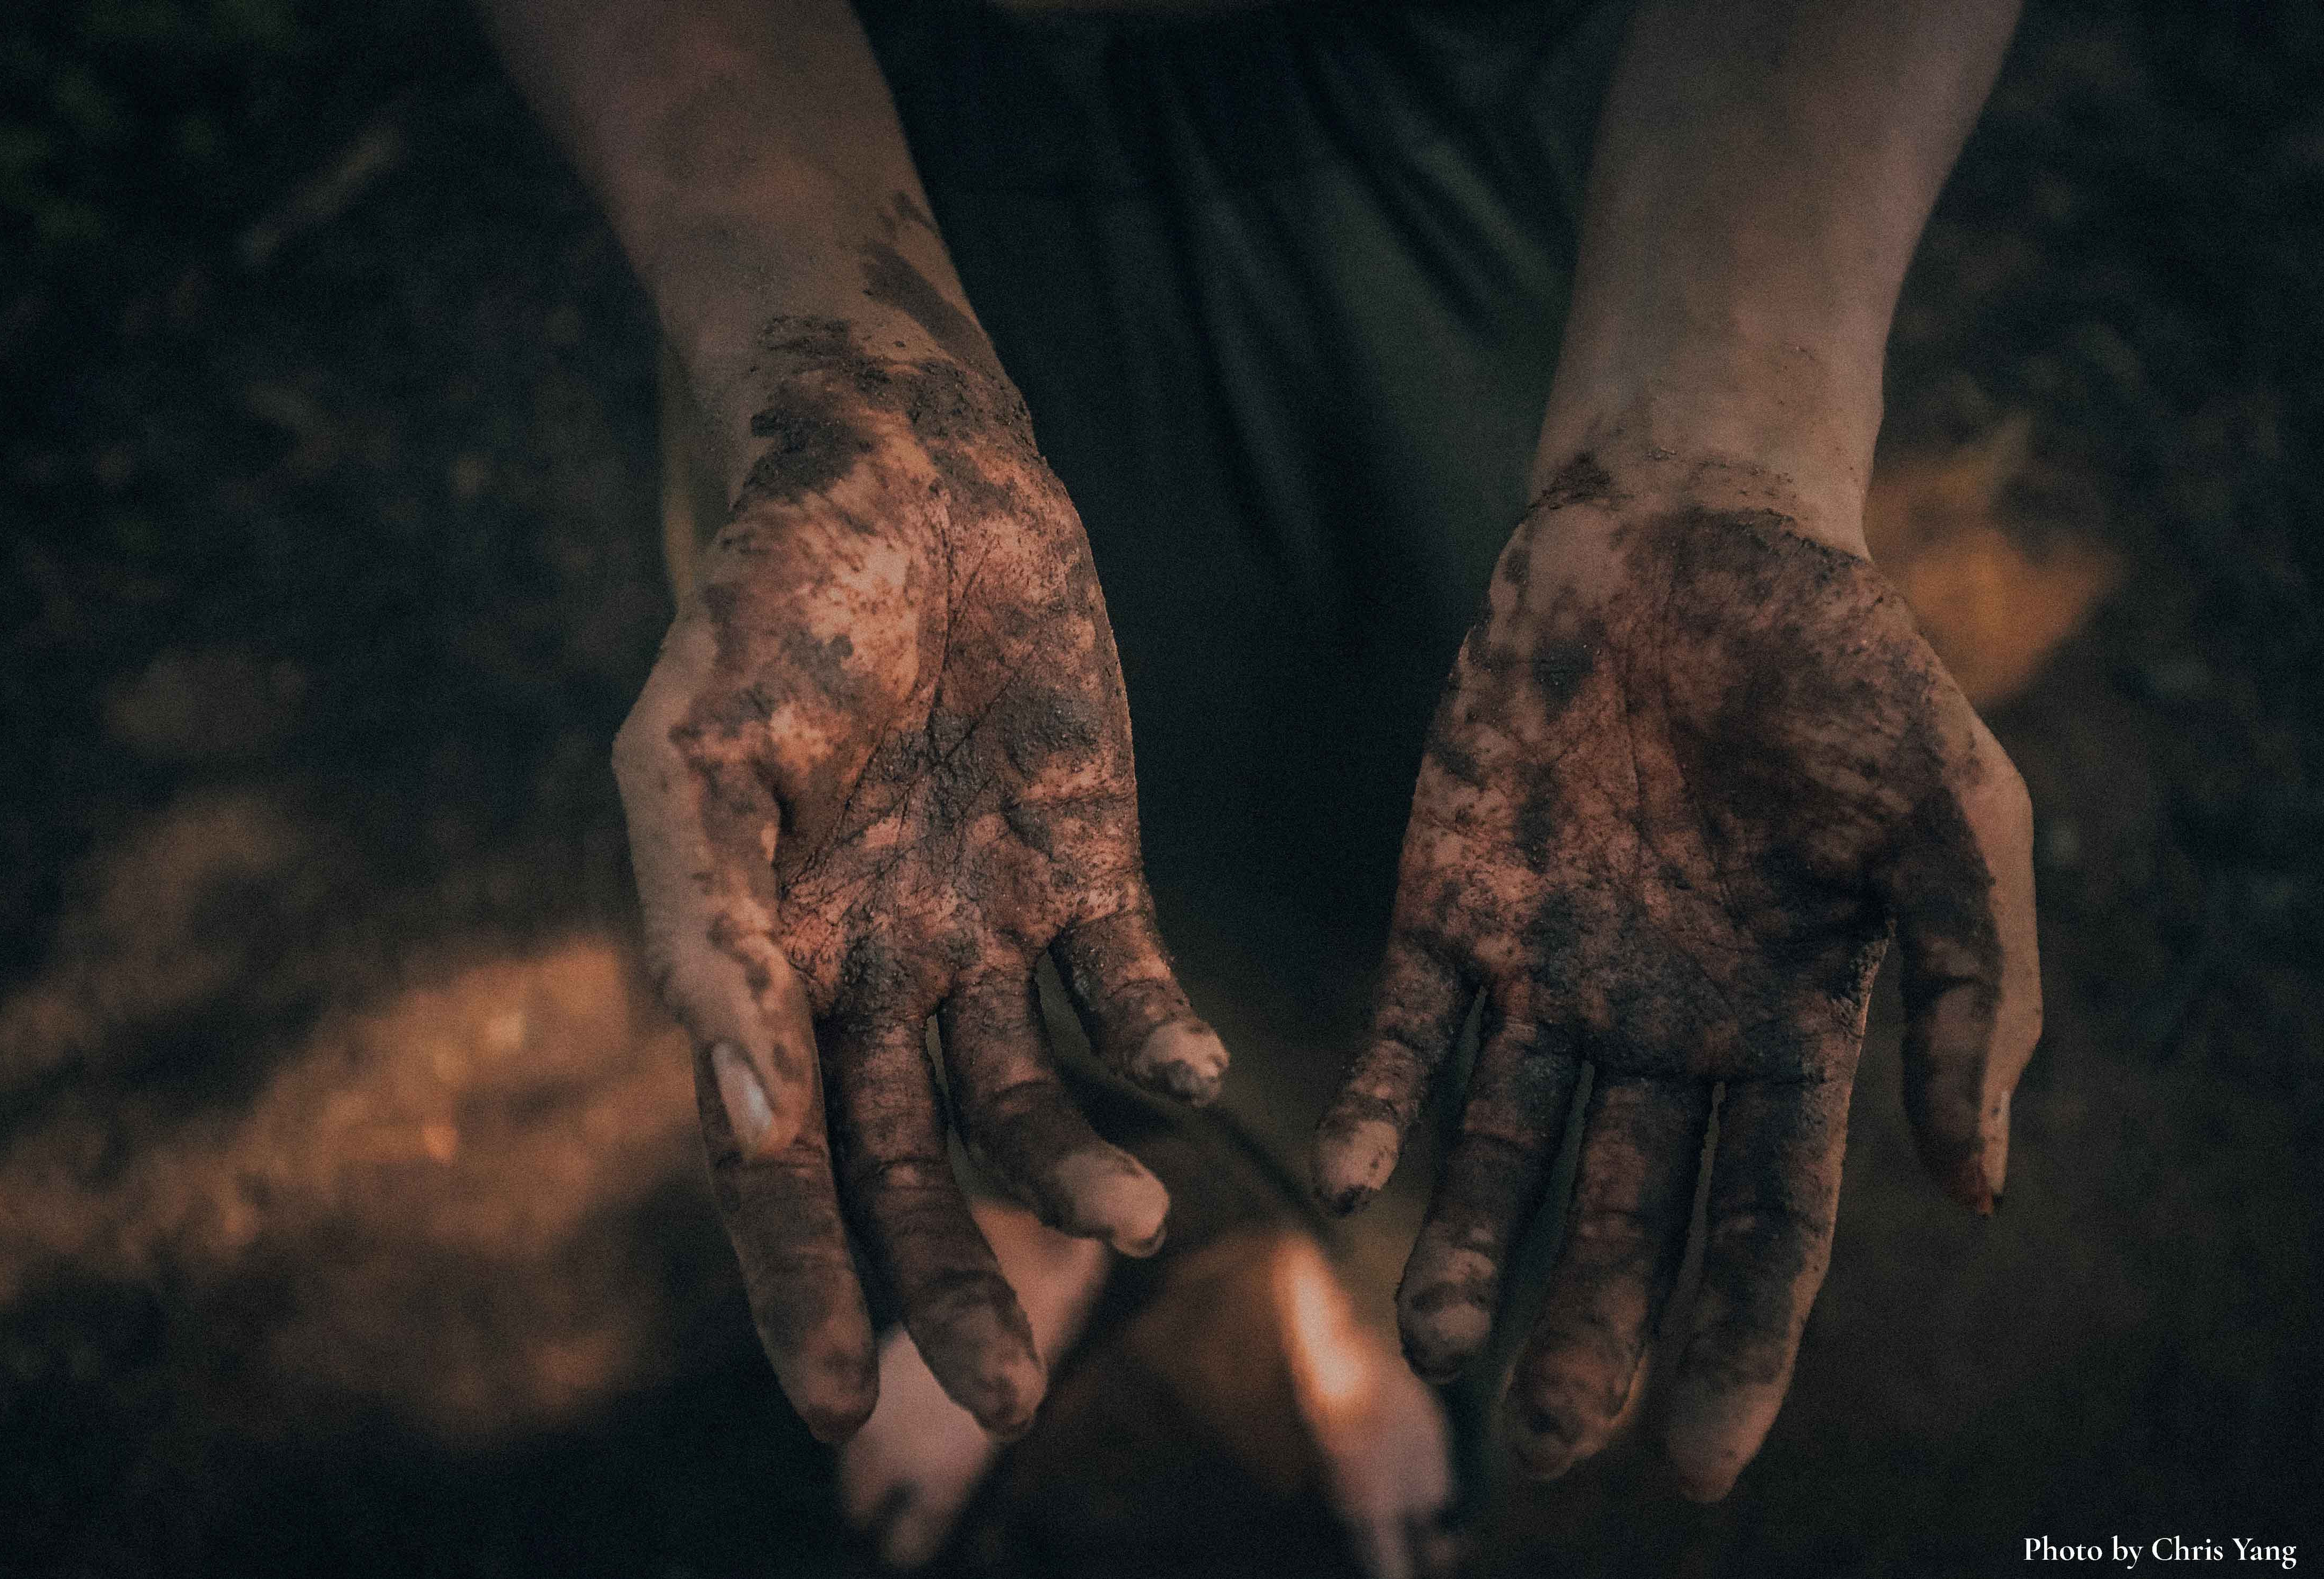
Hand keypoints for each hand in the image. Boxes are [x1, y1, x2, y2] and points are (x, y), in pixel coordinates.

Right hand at [614, 319, 1227, 1442]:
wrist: (898, 468)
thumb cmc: (767, 599)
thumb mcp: (697, 759)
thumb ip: (704, 931)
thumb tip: (736, 1113)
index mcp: (760, 964)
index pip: (775, 1163)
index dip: (801, 1283)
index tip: (835, 1407)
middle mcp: (870, 970)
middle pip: (909, 1167)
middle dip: (950, 1284)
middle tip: (1006, 1397)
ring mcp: (979, 924)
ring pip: (1026, 1099)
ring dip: (1077, 1174)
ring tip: (1138, 1223)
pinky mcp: (1085, 861)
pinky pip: (1127, 984)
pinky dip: (1160, 1042)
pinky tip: (1196, 1083)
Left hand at [1313, 447, 2039, 1499]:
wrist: (1694, 533)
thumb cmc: (1849, 669)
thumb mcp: (1959, 821)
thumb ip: (1982, 996)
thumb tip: (1973, 1192)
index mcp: (1786, 1031)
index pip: (1761, 1229)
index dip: (1733, 1349)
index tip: (1694, 1463)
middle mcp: (1658, 1031)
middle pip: (1619, 1218)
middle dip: (1584, 1331)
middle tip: (1545, 1444)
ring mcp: (1546, 976)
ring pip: (1500, 1152)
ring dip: (1466, 1250)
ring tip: (1436, 1349)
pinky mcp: (1447, 907)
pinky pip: (1405, 1035)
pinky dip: (1375, 1107)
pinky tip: (1347, 1180)